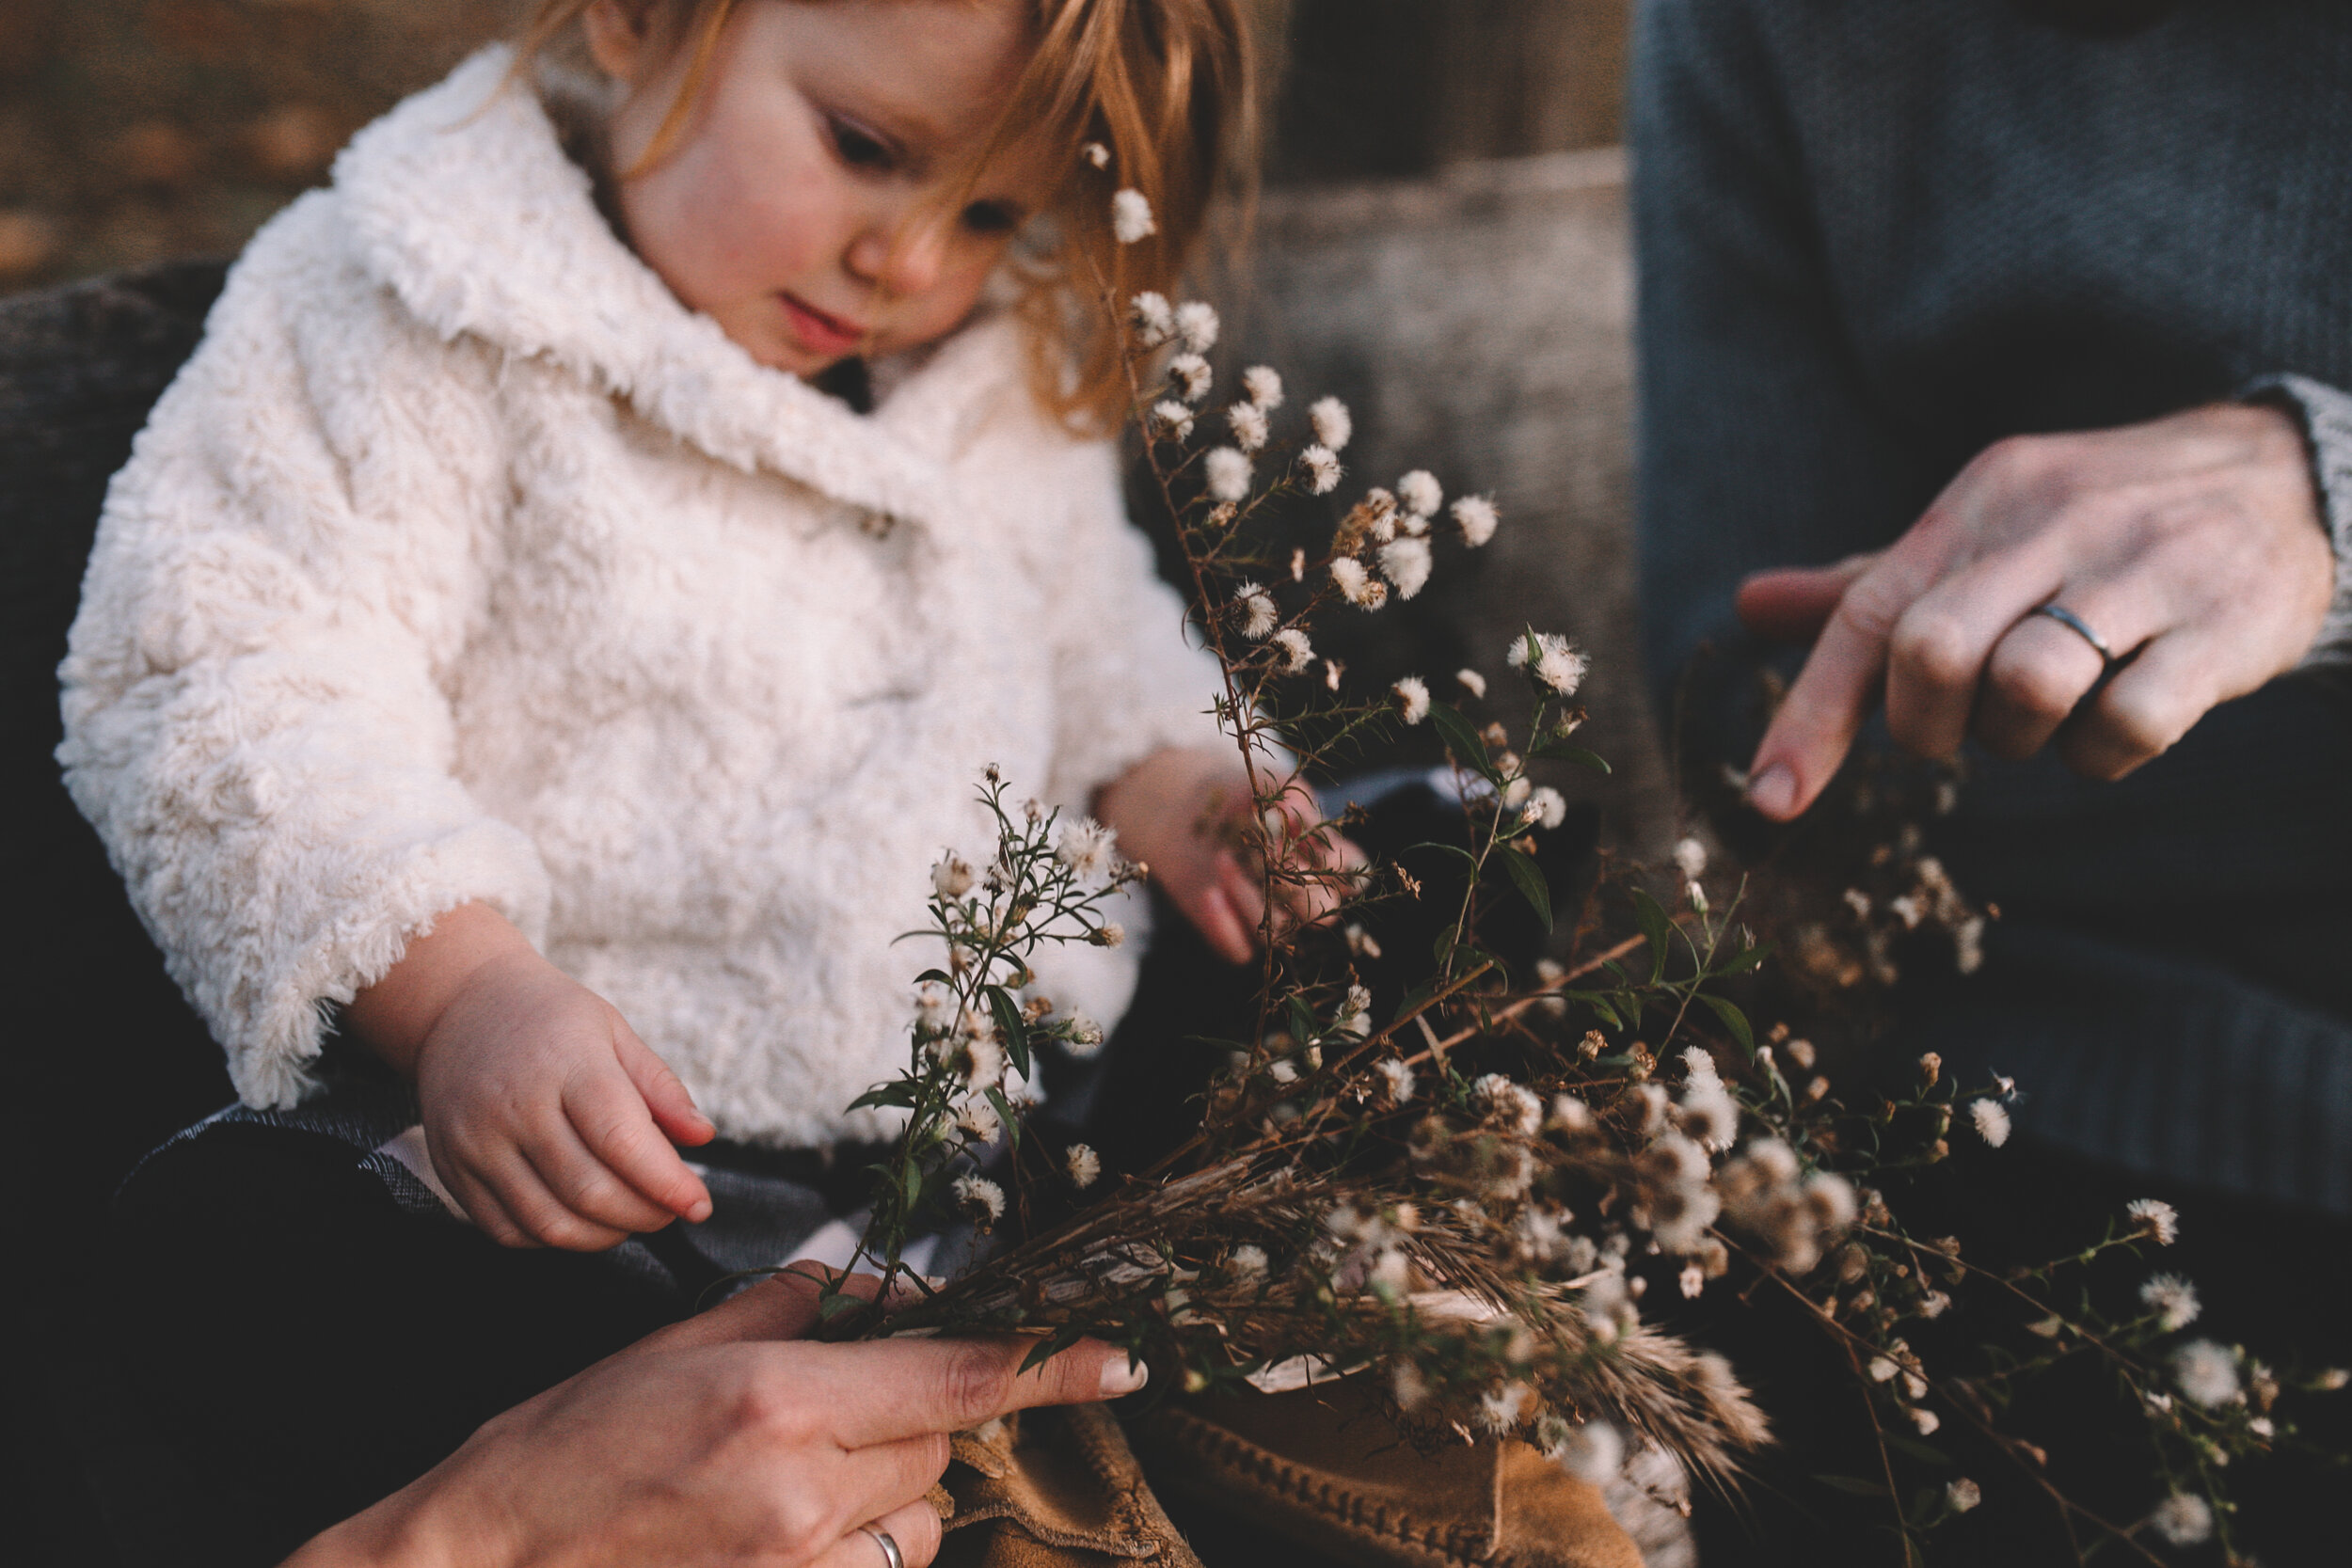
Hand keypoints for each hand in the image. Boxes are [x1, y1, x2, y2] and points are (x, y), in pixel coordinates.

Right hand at [287, 1268, 1150, 1567]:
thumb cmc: (563, 1451)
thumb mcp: (673, 1346)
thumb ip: (790, 1308)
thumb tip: (874, 1288)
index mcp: (778, 1400)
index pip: (956, 1380)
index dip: (1053, 1365)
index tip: (1128, 1356)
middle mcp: (804, 1492)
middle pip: (938, 1442)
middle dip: (907, 1418)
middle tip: (821, 1412)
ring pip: (920, 1517)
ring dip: (887, 1491)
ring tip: (787, 1484)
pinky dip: (858, 1547)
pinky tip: (781, 1533)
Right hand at [347, 904, 714, 1249]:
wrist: (458, 1005)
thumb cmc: (549, 1019)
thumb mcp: (613, 1031)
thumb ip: (660, 1088)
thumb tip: (702, 1138)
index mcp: (564, 1064)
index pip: (621, 1141)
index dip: (666, 1184)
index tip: (699, 1204)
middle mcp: (514, 1107)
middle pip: (589, 1191)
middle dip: (644, 1215)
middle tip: (669, 1210)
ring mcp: (476, 1143)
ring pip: (549, 1223)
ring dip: (604, 1236)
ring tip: (630, 1217)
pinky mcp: (452, 1171)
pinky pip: (508, 1231)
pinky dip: (554, 1239)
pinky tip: (580, 1219)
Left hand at [1096, 746, 1362, 965]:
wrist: (1186, 815)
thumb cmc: (1236, 797)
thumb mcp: (1261, 785)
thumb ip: (1285, 793)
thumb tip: (1295, 812)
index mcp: (1323, 858)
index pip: (1352, 874)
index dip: (1335, 863)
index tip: (1304, 840)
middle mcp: (1304, 894)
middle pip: (1322, 913)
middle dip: (1295, 886)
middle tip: (1264, 854)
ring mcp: (1271, 919)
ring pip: (1279, 932)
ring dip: (1250, 897)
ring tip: (1222, 859)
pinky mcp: (1235, 935)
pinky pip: (1240, 952)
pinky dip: (1225, 927)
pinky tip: (1209, 894)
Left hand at [1738, 404, 2333, 819]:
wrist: (2285, 479)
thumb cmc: (2097, 529)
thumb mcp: (1983, 532)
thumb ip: (1869, 584)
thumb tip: (1746, 606)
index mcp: (1981, 500)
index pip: (1868, 614)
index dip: (1810, 715)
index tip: (1769, 800)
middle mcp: (2055, 522)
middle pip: (1933, 650)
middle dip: (1924, 724)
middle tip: (1962, 727)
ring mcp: (2144, 570)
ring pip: (2028, 685)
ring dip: (2018, 738)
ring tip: (2050, 714)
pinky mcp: (2222, 627)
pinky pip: (2126, 725)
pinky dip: (2099, 756)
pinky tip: (2116, 727)